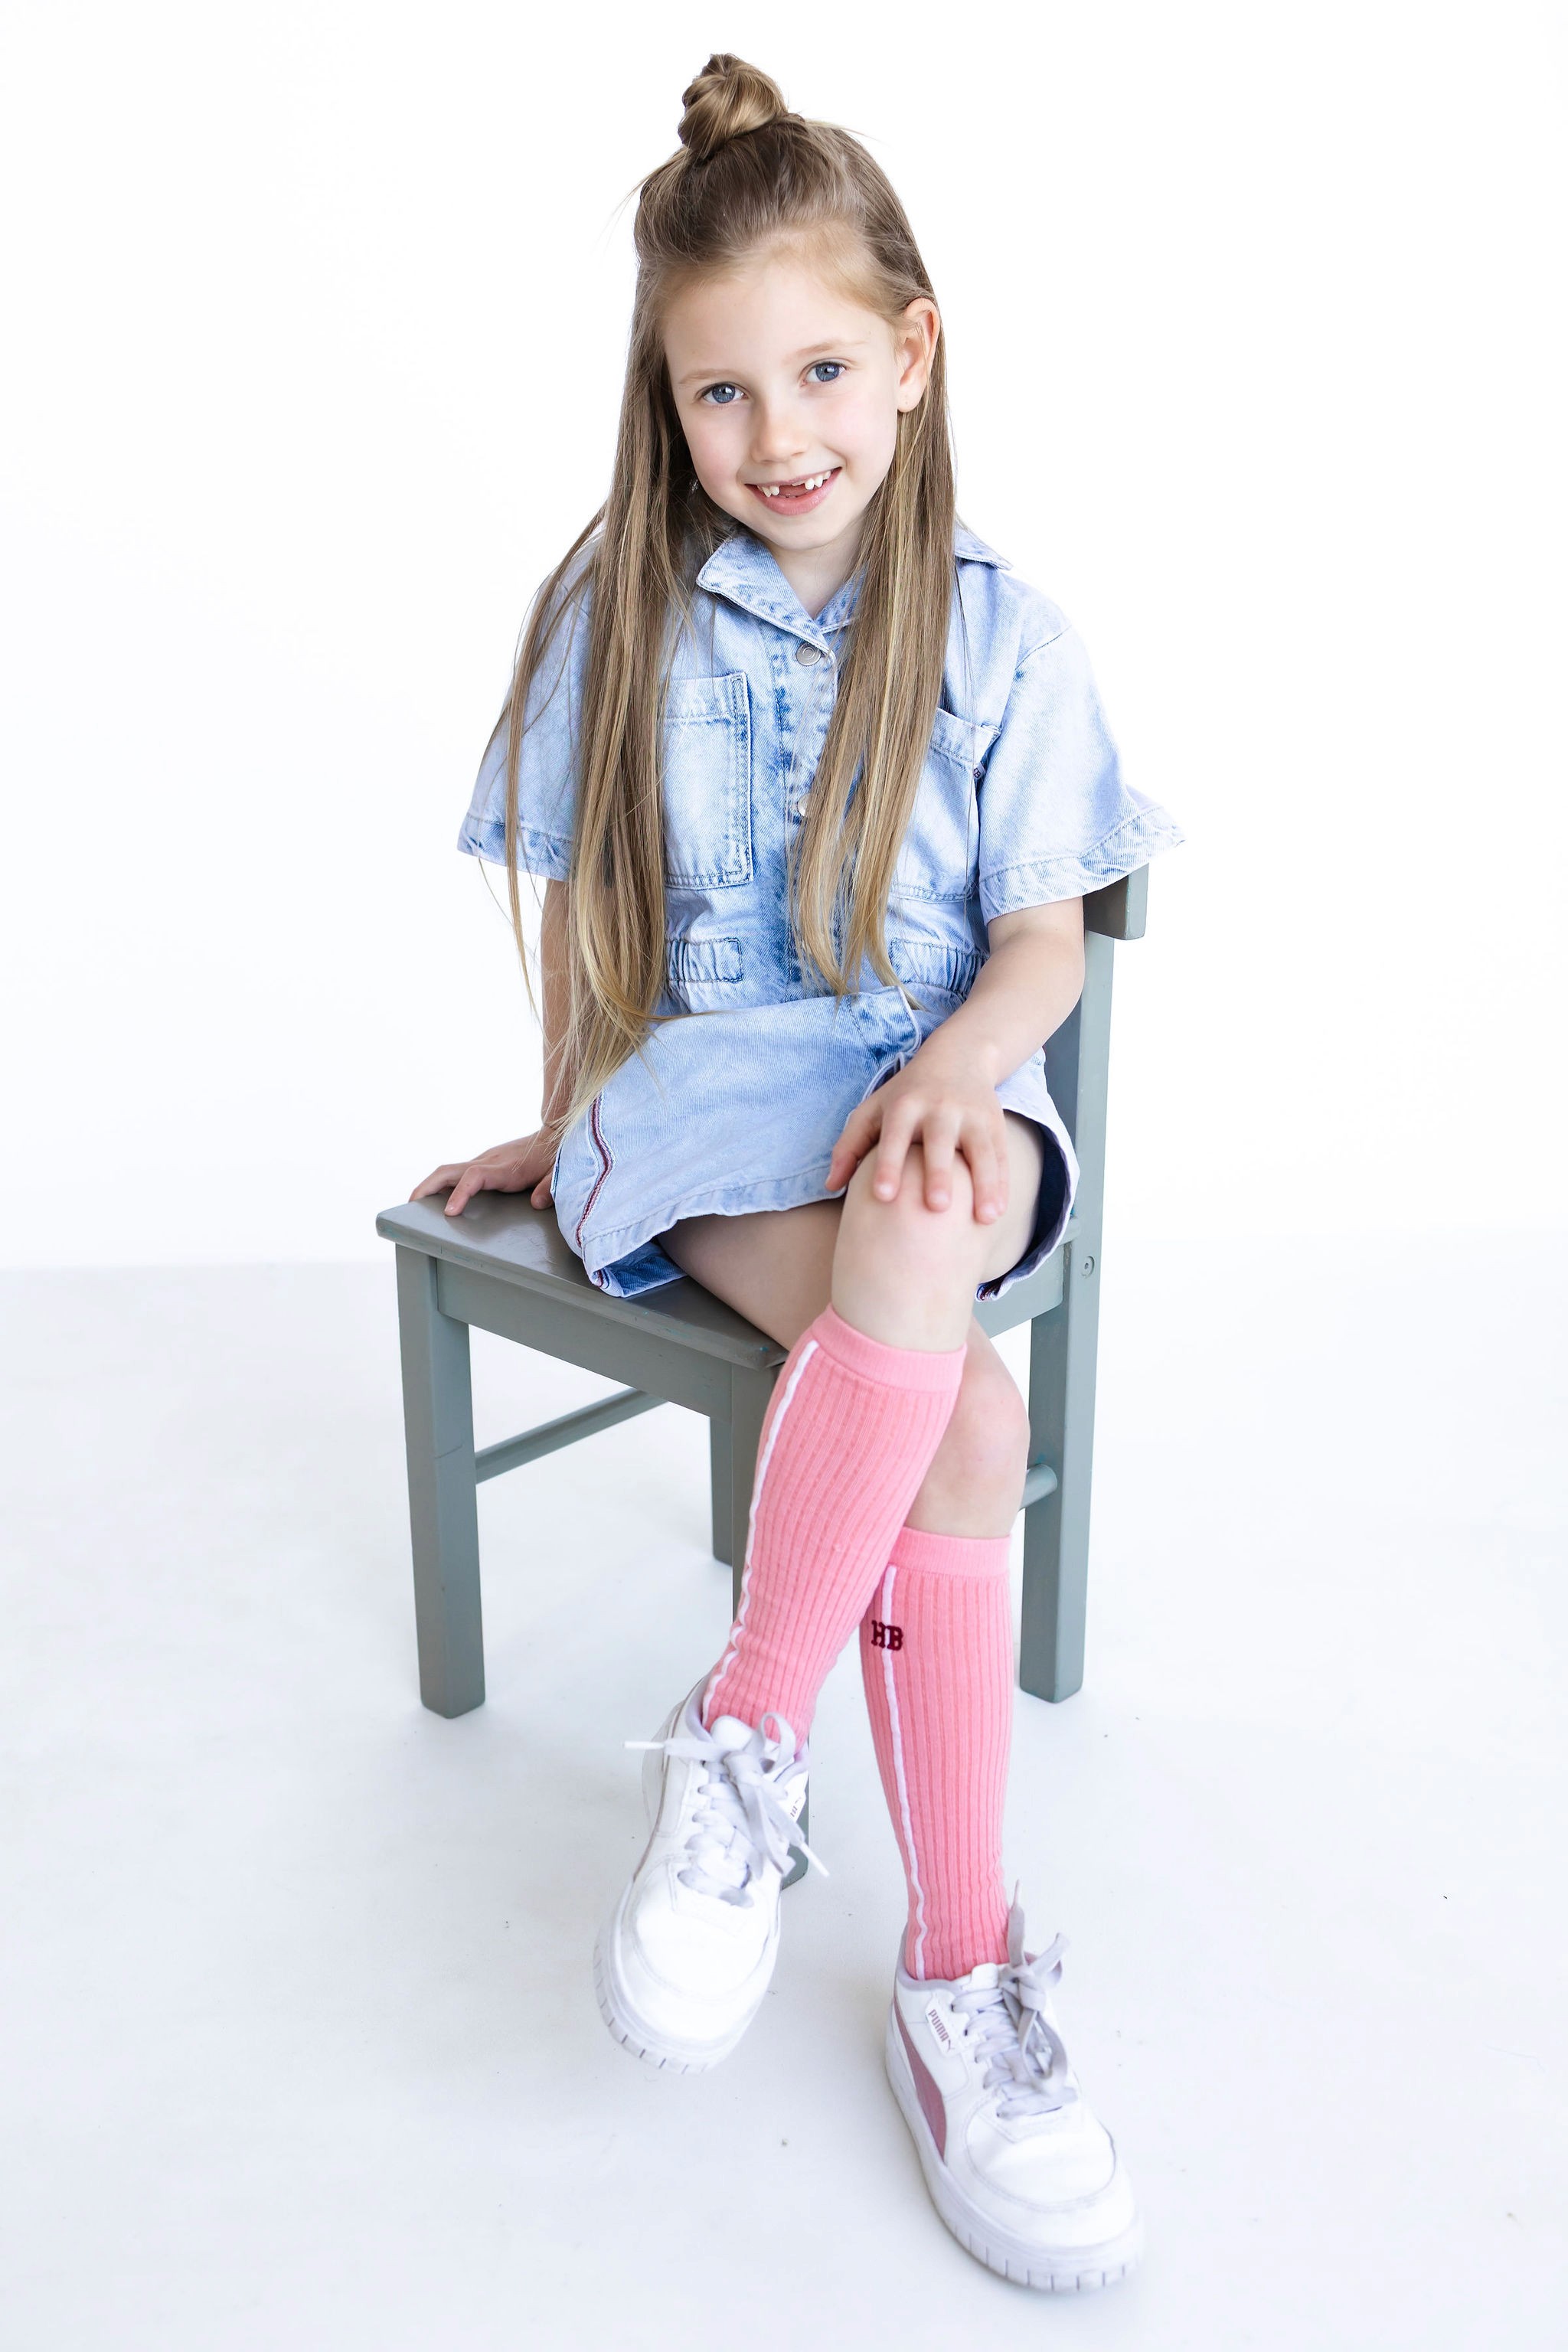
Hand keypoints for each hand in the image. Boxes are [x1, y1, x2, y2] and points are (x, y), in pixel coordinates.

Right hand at [410, 1131, 556, 1215]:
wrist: (554, 1135)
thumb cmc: (554, 1157)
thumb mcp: (558, 1174)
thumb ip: (549, 1188)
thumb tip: (537, 1203)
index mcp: (504, 1167)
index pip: (474, 1177)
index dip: (459, 1193)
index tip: (448, 1212)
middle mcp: (488, 1162)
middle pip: (448, 1171)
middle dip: (426, 1188)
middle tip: (410, 1207)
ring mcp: (484, 1161)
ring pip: (448, 1171)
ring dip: (429, 1186)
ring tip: (414, 1206)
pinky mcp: (484, 1163)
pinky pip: (457, 1173)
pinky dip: (441, 1184)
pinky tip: (436, 1198)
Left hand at [824, 1047, 1008, 1221]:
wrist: (960, 1055)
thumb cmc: (907, 1094)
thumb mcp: (874, 1109)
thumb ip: (850, 1146)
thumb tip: (831, 1186)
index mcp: (905, 1105)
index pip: (895, 1136)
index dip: (889, 1165)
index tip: (884, 1196)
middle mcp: (940, 1108)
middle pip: (940, 1143)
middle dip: (939, 1174)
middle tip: (937, 1207)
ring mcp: (972, 1115)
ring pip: (981, 1151)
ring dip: (984, 1184)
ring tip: (985, 1218)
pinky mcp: (995, 1123)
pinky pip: (1000, 1155)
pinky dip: (1001, 1183)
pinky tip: (998, 1211)